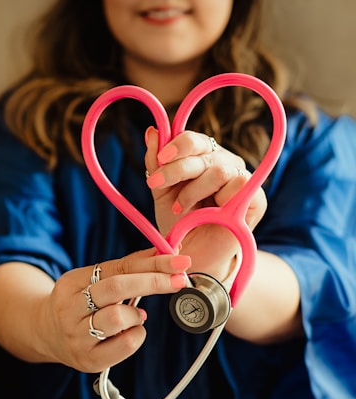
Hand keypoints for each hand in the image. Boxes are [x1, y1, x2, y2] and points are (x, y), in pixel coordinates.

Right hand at [39, 249, 190, 371]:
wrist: (47, 334)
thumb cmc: (81, 303)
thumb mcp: (95, 280)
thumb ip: (128, 267)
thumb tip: (167, 253)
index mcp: (71, 282)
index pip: (117, 267)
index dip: (152, 263)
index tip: (179, 261)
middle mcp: (69, 309)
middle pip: (116, 288)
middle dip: (153, 282)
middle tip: (180, 280)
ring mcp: (76, 336)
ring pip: (117, 318)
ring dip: (136, 314)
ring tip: (136, 315)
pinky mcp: (88, 360)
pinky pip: (124, 345)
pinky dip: (137, 335)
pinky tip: (131, 332)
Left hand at [144, 127, 266, 278]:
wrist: (192, 256)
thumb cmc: (179, 223)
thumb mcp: (162, 192)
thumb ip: (156, 163)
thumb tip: (153, 131)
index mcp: (204, 157)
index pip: (194, 139)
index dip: (176, 145)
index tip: (159, 161)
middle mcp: (224, 163)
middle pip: (204, 151)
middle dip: (176, 169)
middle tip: (156, 185)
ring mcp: (242, 179)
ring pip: (219, 169)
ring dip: (194, 190)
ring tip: (180, 208)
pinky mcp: (256, 199)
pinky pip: (240, 185)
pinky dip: (218, 200)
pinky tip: (208, 213)